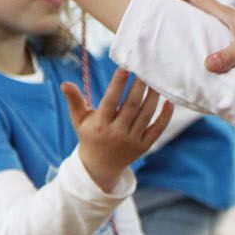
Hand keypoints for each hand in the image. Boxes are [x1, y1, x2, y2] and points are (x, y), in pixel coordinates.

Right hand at [63, 67, 174, 191]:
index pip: (110, 101)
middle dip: (138, 86)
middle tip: (144, 70)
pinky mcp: (144, 146)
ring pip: (146, 115)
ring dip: (153, 97)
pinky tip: (169, 102)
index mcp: (100, 125)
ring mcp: (132, 141)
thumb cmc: (89, 136)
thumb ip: (74, 101)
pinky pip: (157, 129)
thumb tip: (65, 83)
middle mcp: (117, 133)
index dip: (117, 84)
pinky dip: (165, 116)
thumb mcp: (79, 120)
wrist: (100, 166)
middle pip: (132, 106)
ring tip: (155, 81)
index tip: (124, 68)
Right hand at [158, 0, 234, 72]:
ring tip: (162, 45)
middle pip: (191, 11)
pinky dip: (199, 53)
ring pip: (200, 30)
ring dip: (183, 34)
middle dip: (170, 11)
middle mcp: (224, 22)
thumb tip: (207, 65)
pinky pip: (211, 48)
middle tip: (149, 20)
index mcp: (224, 14)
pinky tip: (192, 67)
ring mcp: (229, 35)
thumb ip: (231, 55)